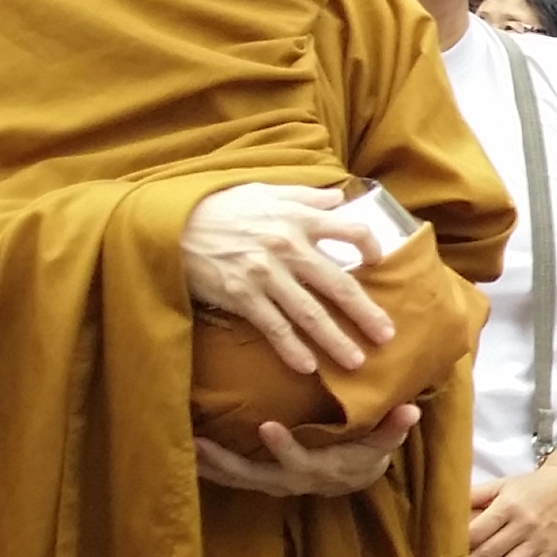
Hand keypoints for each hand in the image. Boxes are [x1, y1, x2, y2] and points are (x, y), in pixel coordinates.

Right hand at [183, 183, 393, 375]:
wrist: (169, 225)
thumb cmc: (219, 206)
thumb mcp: (264, 190)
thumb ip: (304, 196)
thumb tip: (338, 198)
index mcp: (299, 219)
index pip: (353, 231)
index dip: (372, 247)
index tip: (380, 263)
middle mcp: (288, 248)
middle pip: (339, 284)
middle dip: (365, 313)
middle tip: (387, 336)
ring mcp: (265, 275)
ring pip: (309, 314)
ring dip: (335, 340)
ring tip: (356, 362)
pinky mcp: (241, 296)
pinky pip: (273, 327)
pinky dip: (292, 349)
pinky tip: (309, 367)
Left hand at [193, 404, 419, 498]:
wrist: (353, 479)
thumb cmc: (366, 455)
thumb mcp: (383, 443)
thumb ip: (392, 428)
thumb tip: (410, 410)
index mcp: (318, 469)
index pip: (299, 460)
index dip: (283, 446)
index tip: (267, 427)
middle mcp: (290, 480)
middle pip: (253, 474)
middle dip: (225, 461)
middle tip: (198, 442)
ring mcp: (272, 482)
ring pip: (235, 478)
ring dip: (209, 465)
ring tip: (182, 445)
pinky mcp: (260, 479)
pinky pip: (230, 476)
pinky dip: (209, 467)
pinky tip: (186, 451)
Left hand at [464, 452, 556, 556]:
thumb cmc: (530, 486)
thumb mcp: (501, 484)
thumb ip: (474, 496)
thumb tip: (443, 507)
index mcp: (507, 505)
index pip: (476, 532)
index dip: (456, 549)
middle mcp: (523, 525)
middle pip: (488, 554)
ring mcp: (539, 542)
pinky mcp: (551, 554)